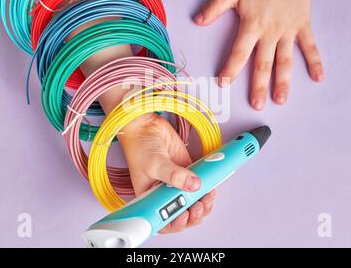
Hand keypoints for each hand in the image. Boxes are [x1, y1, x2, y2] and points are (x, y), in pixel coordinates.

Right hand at [118, 113, 215, 233]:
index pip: (164, 221)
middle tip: (199, 205)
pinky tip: (211, 183)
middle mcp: (164, 194)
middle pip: (183, 214)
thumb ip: (175, 176)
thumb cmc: (139, 147)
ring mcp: (177, 184)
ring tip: (208, 195)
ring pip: (194, 201)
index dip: (176, 223)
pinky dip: (208, 186)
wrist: (146, 126)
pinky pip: (201, 184)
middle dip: (194, 214)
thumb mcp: (154, 164)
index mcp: (150, 199)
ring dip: (203, 202)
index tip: (184, 215)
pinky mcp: (188, 172)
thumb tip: (194, 185)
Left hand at [194, 0, 323, 109]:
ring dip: (284, 81)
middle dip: (259, 86)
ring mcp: (288, 32)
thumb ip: (215, 7)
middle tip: (257, 105)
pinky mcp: (302, 27)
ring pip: (285, 61)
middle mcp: (270, 33)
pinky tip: (318, 78)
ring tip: (281, 100)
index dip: (231, 69)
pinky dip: (315, 62)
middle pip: (263, 64)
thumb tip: (197, 21)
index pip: (239, 53)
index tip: (224, 83)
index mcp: (252, 26)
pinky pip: (310, 47)